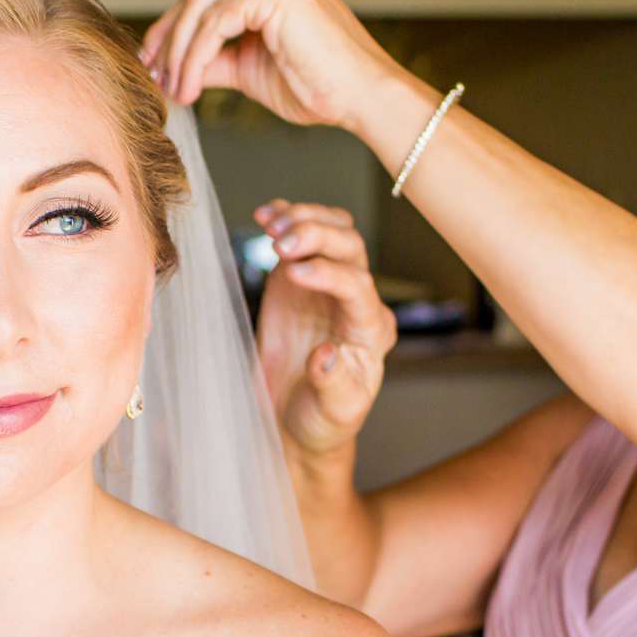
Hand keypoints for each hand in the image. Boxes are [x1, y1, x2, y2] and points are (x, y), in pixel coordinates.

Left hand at [139, 0, 407, 129]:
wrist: (360, 98)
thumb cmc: (318, 84)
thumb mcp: (249, 67)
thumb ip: (214, 57)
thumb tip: (171, 66)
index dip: (175, 30)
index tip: (153, 64)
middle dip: (168, 39)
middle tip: (150, 75)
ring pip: (201, 6)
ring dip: (178, 53)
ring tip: (173, 90)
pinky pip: (215, 24)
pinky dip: (194, 58)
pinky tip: (189, 88)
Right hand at [252, 199, 395, 457]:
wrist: (296, 421)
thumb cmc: (322, 421)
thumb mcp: (333, 413)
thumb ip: (332, 384)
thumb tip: (326, 353)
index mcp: (371, 330)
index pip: (358, 286)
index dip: (329, 273)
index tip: (292, 271)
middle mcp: (356, 300)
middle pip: (350, 247)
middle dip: (316, 235)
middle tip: (279, 243)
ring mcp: (328, 284)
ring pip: (332, 229)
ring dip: (303, 218)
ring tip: (269, 224)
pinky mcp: (299, 277)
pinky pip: (302, 236)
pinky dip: (285, 217)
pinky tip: (264, 215)